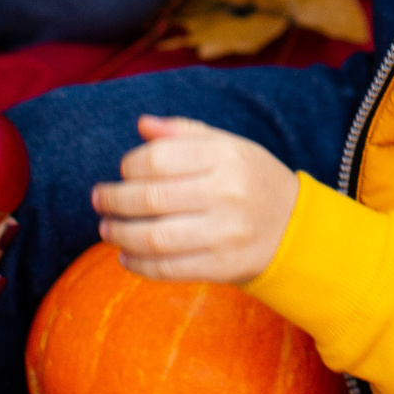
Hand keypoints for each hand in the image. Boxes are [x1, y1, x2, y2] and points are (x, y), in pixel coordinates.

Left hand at [90, 115, 300, 284]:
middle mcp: (228, 193)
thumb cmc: (250, 179)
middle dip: (114, 200)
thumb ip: (184, 133)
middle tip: (100, 200)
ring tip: (107, 228)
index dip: (130, 165)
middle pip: (151, 198)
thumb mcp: (228, 146)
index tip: (123, 172)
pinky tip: (126, 257)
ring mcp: (226, 233)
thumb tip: (142, 124)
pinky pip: (168, 269)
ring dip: (120, 234)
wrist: (294, 227)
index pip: (159, 158)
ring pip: (155, 237)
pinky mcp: (223, 267)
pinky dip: (138, 265)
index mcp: (227, 156)